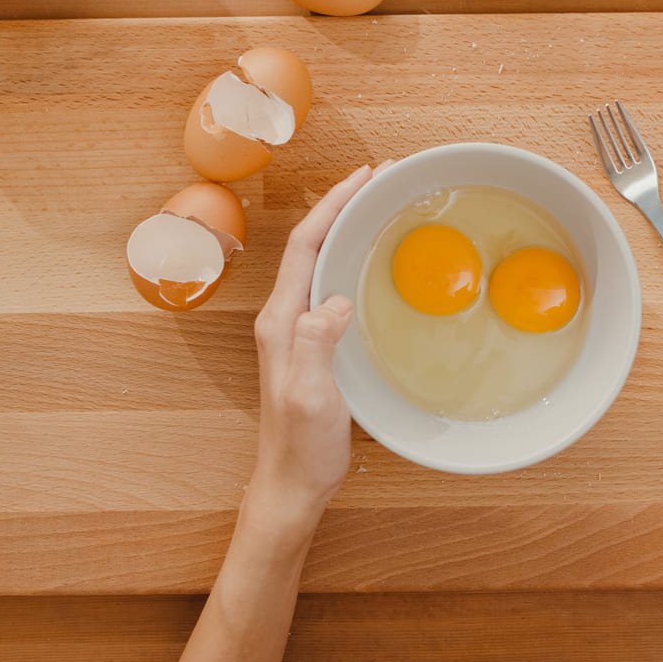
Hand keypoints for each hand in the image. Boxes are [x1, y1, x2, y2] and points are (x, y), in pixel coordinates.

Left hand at [247, 163, 382, 536]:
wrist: (291, 484)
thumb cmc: (300, 446)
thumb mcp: (311, 395)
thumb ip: (317, 344)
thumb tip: (336, 299)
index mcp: (281, 321)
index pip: (303, 247)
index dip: (332, 207)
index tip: (363, 177)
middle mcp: (284, 318)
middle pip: (310, 245)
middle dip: (341, 206)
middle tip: (381, 180)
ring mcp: (297, 331)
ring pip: (320, 264)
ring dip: (346, 230)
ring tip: (380, 207)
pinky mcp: (312, 346)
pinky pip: (330, 287)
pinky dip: (351, 262)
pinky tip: (374, 264)